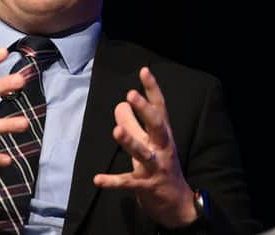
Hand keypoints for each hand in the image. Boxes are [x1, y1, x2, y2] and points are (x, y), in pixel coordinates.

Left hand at [93, 67, 196, 227]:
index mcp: (163, 134)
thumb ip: (133, 122)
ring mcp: (156, 167)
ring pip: (143, 153)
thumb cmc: (160, 164)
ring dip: (130, 141)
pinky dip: (113, 181)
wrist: (177, 203)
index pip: (160, 107)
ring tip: (116, 130)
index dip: (152, 89)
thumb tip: (119, 104)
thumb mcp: (147, 141)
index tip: (144, 70)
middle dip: (145, 110)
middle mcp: (162, 148)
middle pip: (157, 126)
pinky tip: (97, 179)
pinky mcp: (147, 186)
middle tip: (131, 94)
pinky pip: (129, 182)